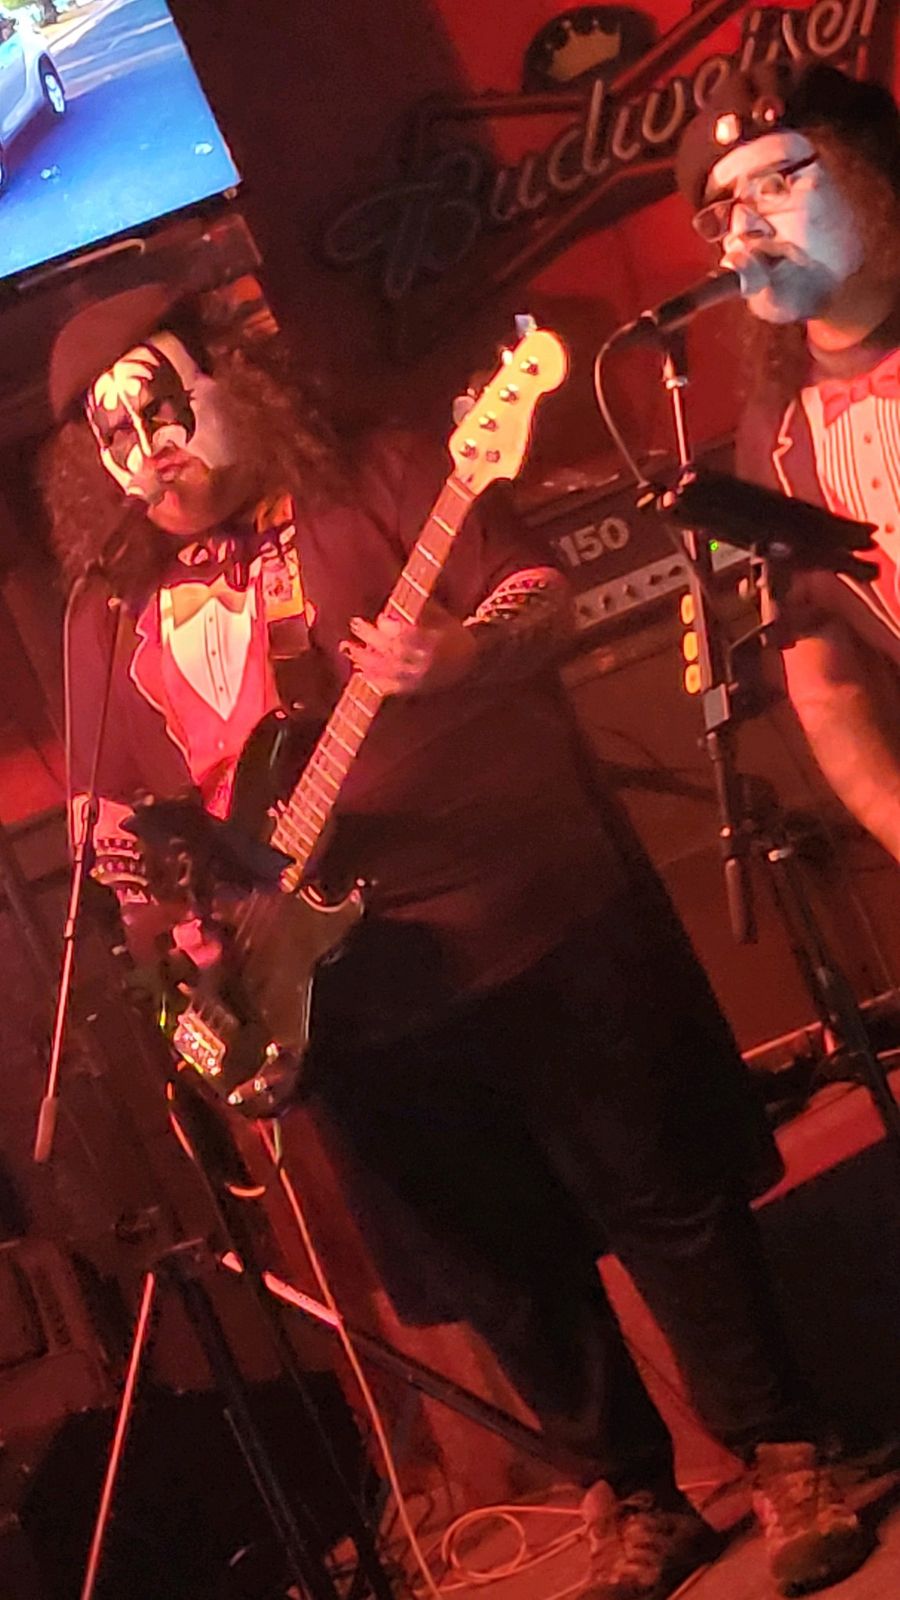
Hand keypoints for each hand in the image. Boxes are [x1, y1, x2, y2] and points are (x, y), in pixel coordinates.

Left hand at [340, 607, 475, 694]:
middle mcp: (426, 663)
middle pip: (394, 652)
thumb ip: (418, 611)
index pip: (411, 637)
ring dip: (365, 660)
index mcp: (436, 642)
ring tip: (348, 647)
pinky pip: (391, 688)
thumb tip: (389, 609)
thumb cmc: (452, 633)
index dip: (393, 629)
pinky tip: (359, 672)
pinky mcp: (414, 689)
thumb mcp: (441, 617)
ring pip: (388, 672)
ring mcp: (419, 678)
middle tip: (356, 623)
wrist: (472, 663)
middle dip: (372, 638)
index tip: (379, 618)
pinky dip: (374, 680)